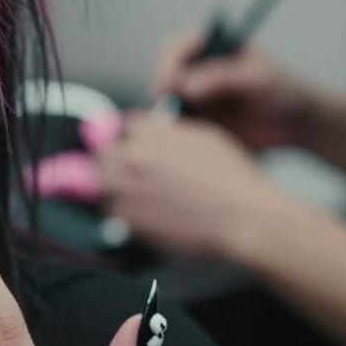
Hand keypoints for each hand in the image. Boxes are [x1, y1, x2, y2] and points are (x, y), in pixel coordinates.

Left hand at [97, 116, 279, 259]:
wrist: (242, 217)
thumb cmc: (232, 177)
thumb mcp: (205, 137)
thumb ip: (170, 130)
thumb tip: (149, 127)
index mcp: (150, 134)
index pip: (124, 127)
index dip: (132, 138)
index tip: (138, 147)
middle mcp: (132, 157)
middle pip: (104, 154)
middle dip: (116, 161)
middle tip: (134, 175)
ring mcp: (125, 188)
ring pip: (102, 182)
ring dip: (115, 186)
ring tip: (141, 196)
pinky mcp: (126, 217)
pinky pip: (112, 210)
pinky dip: (124, 211)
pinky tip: (147, 214)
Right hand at [151, 28, 312, 149]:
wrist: (296, 123)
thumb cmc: (283, 91)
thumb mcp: (257, 79)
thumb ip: (222, 78)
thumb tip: (185, 85)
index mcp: (211, 46)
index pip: (175, 48)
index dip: (166, 65)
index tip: (168, 85)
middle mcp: (197, 68)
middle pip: (163, 75)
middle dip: (162, 93)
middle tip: (168, 109)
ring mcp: (193, 95)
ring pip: (165, 102)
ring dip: (167, 114)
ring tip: (182, 127)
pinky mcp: (196, 120)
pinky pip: (176, 124)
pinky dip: (176, 131)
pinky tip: (188, 139)